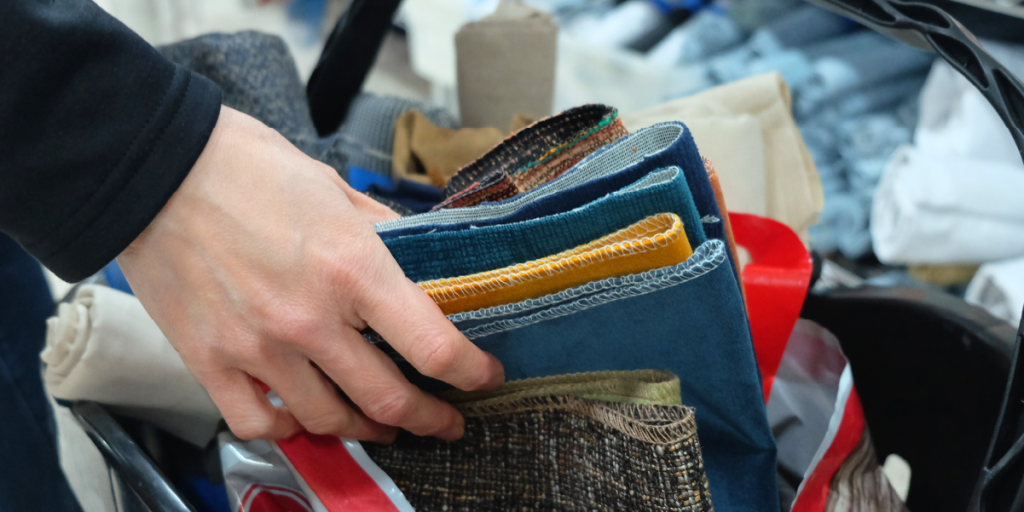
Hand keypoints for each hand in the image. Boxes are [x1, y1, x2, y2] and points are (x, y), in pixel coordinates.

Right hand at [118, 106, 503, 442]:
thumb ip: (382, 233)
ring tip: (380, 423)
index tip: (484, 378)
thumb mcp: (332, 187)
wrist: (151, 167)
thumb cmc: (242, 166)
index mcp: (351, 268)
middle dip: (429, 418)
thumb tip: (417, 258)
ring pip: (329, 420)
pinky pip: (259, 424)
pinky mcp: (210, 362)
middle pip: (389, 399)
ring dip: (366, 428)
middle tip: (444, 422)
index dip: (471, 373)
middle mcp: (309, 319)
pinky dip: (289, 431)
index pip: (432, 345)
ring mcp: (257, 348)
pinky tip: (302, 420)